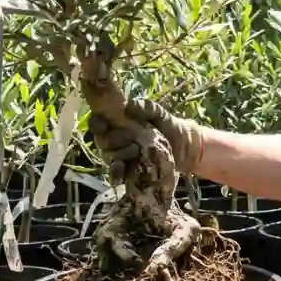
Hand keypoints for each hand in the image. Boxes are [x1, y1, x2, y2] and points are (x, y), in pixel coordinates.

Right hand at [87, 99, 204, 180]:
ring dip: (118, 155)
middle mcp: (114, 139)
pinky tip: (121, 174)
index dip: (97, 124)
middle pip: (102, 141)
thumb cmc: (167, 124)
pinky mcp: (128, 170)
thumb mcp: (157, 111)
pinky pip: (117, 173)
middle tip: (130, 138)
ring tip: (135, 151)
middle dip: (113, 140)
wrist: (184, 145)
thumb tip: (127, 105)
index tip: (103, 125)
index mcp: (117, 122)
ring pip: (108, 157)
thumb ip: (143, 107)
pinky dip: (117, 174)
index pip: (98, 122)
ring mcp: (120, 156)